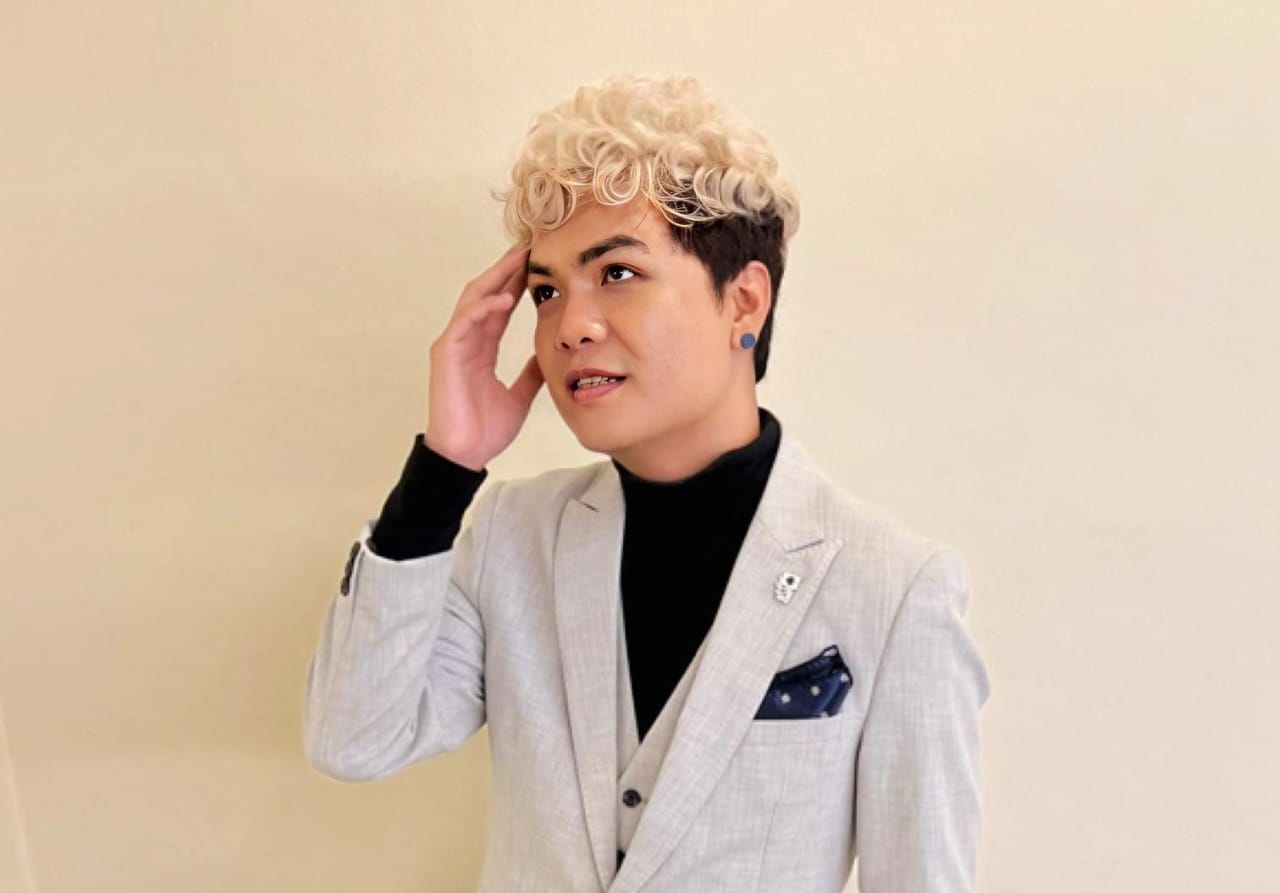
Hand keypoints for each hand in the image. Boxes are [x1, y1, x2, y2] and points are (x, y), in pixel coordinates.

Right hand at [423, 243, 544, 470]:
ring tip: (519, 259)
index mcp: (482, 347)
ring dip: (495, 278)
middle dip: (507, 269)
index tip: (539, 262)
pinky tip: (504, 298)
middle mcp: (466, 340)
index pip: (501, 305)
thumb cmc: (485, 429)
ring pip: (473, 300)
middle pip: (486, 293)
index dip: (518, 282)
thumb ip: (530, 374)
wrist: (465, 455)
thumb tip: (547, 358)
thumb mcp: (519, 396)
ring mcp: (453, 345)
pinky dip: (483, 309)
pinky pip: (463, 323)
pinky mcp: (444, 355)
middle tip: (530, 246)